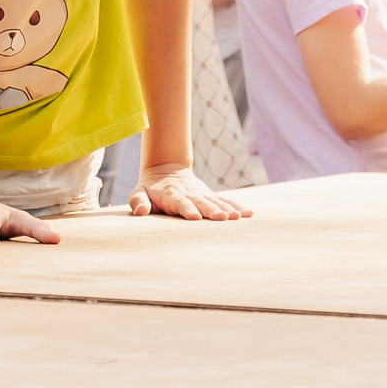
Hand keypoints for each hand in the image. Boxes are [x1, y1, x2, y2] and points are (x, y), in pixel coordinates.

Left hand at [128, 163, 250, 221]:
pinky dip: (237, 206)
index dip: (187, 209)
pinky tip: (248, 213)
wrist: (166, 169)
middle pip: (202, 202)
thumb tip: (141, 211)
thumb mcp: (139, 192)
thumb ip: (138, 201)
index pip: (180, 203)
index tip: (195, 217)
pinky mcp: (210, 196)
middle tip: (222, 219)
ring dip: (227, 209)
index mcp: (172, 195)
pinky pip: (225, 201)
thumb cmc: (150, 188)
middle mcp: (190, 194)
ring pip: (216, 202)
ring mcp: (202, 194)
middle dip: (211, 210)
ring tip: (238, 217)